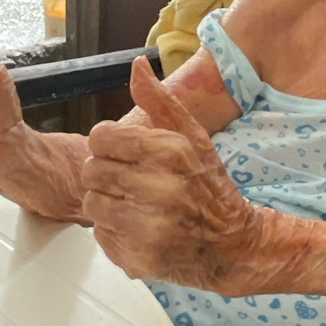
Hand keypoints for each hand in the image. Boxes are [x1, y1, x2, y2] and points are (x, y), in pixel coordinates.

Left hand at [82, 57, 269, 289]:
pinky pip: (101, 237)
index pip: (101, 138)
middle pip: (91, 171)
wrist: (234, 246)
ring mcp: (148, 229)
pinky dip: (115, 233)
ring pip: (92, 204)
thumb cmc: (209, 187)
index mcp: (170, 154)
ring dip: (108, 204)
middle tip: (130, 182)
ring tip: (135, 206)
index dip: (109, 145)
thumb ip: (159, 102)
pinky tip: (139, 230)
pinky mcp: (138, 259)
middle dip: (106, 175)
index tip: (124, 153)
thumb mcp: (192, 138)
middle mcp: (158, 190)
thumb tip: (136, 66)